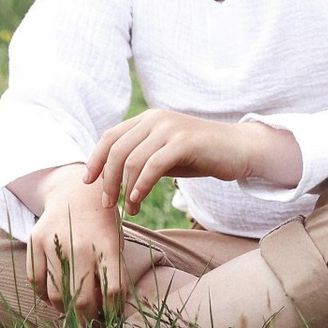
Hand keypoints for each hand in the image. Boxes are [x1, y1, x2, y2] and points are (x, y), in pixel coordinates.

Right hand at [26, 166, 126, 324]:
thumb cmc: (101, 227)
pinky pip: (36, 282)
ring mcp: (55, 242)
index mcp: (107, 245)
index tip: (111, 322)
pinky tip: (56, 296)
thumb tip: (108, 316)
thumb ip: (113, 276)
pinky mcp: (35, 241)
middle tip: (91, 327)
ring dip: (66, 311)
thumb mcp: (115, 245)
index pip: (113, 291)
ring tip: (74, 311)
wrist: (75, 193)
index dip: (112, 313)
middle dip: (87, 321)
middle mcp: (80, 244)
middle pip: (81, 300)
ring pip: (57, 296)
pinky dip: (44, 296)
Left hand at [85, 110, 299, 215]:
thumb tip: (112, 177)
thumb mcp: (165, 153)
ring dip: (124, 188)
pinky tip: (138, 201)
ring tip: (128, 208)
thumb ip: (142, 157)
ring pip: (132, 159)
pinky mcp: (183, 142)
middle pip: (117, 150)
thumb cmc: (201, 155)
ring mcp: (169, 128)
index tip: (88, 182)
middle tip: (107, 204)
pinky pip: (152, 165)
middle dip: (108, 180)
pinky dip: (141, 186)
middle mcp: (155, 119)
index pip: (110, 137)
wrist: (239, 148)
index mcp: (147, 119)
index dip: (95, 160)